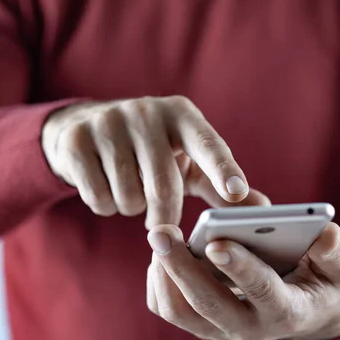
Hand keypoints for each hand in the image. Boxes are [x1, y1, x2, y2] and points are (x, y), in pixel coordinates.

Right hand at [42, 96, 263, 228]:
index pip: (208, 144)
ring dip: (133, 208)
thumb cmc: (154, 152)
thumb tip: (263, 210)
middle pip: (164, 185)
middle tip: (164, 227)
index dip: (223, 170)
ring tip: (131, 190)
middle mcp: (147, 112)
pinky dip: (106, 206)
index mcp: (183, 115)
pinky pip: (98, 197)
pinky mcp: (76, 140)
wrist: (86, 128)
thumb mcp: (189, 161)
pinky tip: (107, 187)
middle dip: (165, 216)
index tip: (236, 192)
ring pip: (129, 196)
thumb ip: (222, 186)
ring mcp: (108, 122)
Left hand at [146, 222, 339, 339]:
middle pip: (208, 306)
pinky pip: (171, 310)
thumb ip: (335, 252)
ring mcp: (224, 329)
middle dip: (182, 268)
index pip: (262, 291)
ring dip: (165, 275)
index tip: (215, 242)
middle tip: (162, 231)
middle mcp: (252, 328)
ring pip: (181, 312)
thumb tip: (327, 233)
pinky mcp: (205, 324)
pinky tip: (163, 254)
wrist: (308, 308)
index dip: (239, 267)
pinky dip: (160, 283)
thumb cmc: (324, 279)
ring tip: (160, 237)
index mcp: (288, 311)